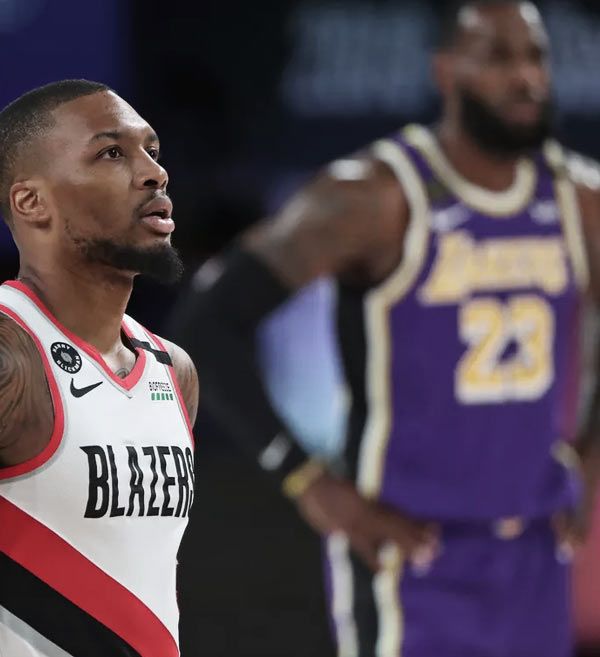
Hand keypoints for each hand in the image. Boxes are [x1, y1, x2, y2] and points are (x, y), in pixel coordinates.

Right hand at [295, 471, 439, 570]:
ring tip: (425, 557)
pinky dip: (372, 558)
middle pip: (397, 524)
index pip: (397, 514)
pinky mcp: (345, 527)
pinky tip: (384, 571)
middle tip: (436, 549)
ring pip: (387, 534)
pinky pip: (361, 546)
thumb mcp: (348, 493)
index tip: (433, 529)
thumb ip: (361, 504)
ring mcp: (358, 519)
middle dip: (417, 537)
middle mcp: (368, 510)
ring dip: (406, 545)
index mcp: (369, 502)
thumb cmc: (325, 484)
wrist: (310, 478)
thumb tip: (373, 511)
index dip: (415, 523)